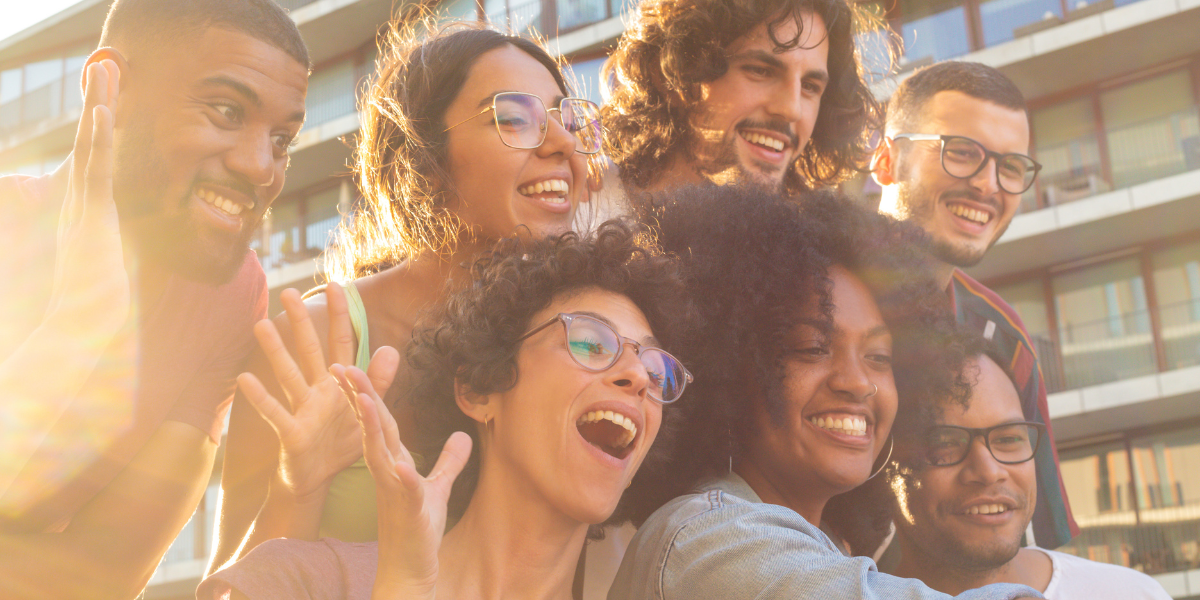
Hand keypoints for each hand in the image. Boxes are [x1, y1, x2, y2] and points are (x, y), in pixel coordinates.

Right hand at [47, 59, 127, 334]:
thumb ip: (121, 249)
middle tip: (104, 66)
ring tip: (105, 70)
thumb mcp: (116, 267)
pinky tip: (104, 111)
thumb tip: (138, 248)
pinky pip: (96, 169)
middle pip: (91, 141)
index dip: (102, 127)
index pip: (98, 159)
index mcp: (88, 212)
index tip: (109, 97)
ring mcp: (84, 207)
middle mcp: (82, 203)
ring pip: (92, 145)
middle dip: (98, 102)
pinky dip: (98, 139)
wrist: (82, 331)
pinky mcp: (90, 216)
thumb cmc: (99, 307)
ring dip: (99, 106)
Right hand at [237, 284, 389, 499]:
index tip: (336, 284)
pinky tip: (245, 378)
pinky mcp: (292, 432)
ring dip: (275, 351)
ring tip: (260, 325)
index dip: (340, 315)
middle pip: (310, 350)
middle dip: (300, 321)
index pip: (342, 342)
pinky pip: (276, 412)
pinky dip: (261, 397)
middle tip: (288, 291)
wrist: (321, 479)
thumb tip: (391, 349)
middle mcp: (318, 390)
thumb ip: (377, 383)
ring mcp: (302, 409)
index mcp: (339, 383)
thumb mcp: (367, 412)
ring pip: (288, 375)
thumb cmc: (342, 442)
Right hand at [337, 365, 470, 597]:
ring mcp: (395, 491)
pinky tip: (404, 466)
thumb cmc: (418, 530)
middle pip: (373, 429)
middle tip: (341, 369)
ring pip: (380, 454)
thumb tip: (462, 436)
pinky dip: (405, 477)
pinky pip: (406, 491)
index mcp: (393, 463)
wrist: (410, 570)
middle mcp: (388, 472)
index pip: (380, 422)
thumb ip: (448, 462)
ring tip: (366, 402)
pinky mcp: (409, 512)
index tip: (350, 368)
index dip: (368, 394)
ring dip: (374, 428)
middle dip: (360, 398)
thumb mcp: (439, 488)